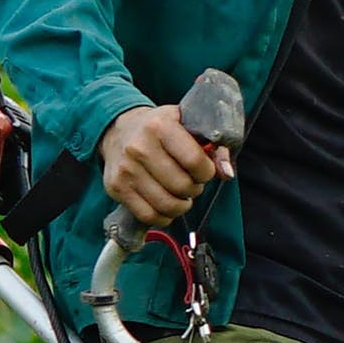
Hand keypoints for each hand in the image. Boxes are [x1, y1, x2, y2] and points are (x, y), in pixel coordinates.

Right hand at [98, 104, 235, 224]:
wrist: (120, 129)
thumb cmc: (161, 130)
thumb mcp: (187, 126)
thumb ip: (214, 147)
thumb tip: (227, 174)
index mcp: (159, 126)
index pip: (194, 161)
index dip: (207, 172)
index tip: (204, 171)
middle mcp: (139, 147)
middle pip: (182, 186)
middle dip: (194, 189)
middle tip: (192, 183)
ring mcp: (126, 169)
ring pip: (166, 205)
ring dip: (181, 205)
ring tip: (181, 194)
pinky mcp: (116, 187)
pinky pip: (148, 216)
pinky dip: (164, 216)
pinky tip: (166, 205)